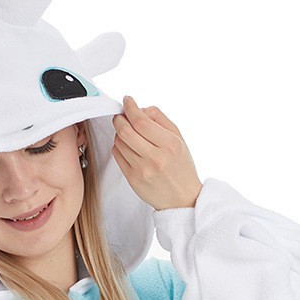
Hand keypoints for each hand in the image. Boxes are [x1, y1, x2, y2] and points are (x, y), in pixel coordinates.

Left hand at [109, 95, 202, 211]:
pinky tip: (127, 146)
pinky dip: (118, 146)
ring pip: (119, 142)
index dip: (130, 107)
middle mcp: (155, 158)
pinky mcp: (132, 179)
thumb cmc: (181, 167)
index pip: (141, 121)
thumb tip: (140, 109)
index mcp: (169, 144)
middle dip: (119, 118)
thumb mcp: (178, 139)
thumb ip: (160, 120)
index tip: (127, 101)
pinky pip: (117, 155)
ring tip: (127, 132)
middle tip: (121, 115)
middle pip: (126, 131)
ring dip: (119, 132)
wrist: (182, 198)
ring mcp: (142, 170)